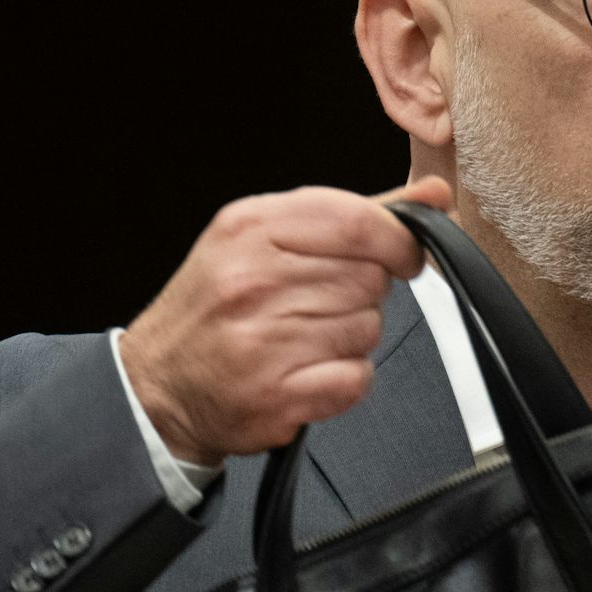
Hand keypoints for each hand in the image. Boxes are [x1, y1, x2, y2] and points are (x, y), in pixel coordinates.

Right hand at [119, 176, 452, 463]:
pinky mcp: (276, 398)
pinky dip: (345, 378)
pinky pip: (357, 378)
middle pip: (369, 278)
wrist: (158, 383)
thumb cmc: (216, 305)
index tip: (404, 254)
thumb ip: (353, 214)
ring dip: (352, 336)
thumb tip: (433, 193)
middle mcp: (251, 282)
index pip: (357, 221)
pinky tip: (309, 370)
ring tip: (306, 336)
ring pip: (368, 328)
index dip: (398, 240)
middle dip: (363, 292)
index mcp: (249, 229)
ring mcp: (262, 343)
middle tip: (324, 302)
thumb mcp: (264, 236)